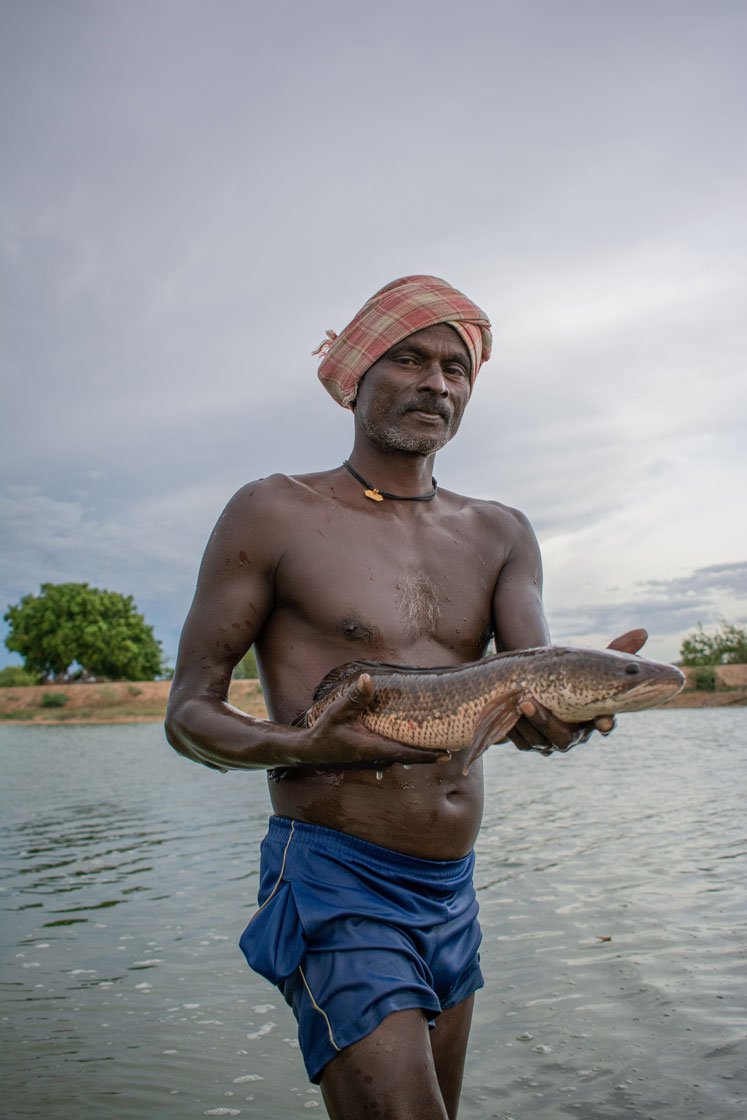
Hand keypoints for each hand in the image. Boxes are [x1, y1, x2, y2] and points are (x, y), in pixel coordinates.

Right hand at [301, 673, 450, 768]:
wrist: (311, 749)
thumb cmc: (324, 733)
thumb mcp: (337, 713)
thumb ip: (354, 698)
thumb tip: (369, 679)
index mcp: (373, 748)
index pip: (406, 753)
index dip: (426, 754)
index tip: (446, 753)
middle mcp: (378, 754)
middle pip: (410, 754)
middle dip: (431, 750)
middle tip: (455, 742)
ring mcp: (376, 754)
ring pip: (404, 752)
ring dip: (422, 747)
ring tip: (444, 738)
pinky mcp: (373, 750)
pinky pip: (396, 748)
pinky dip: (409, 743)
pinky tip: (417, 734)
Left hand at [508, 628, 648, 754]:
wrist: (537, 684)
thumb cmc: (568, 674)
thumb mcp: (588, 661)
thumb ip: (616, 649)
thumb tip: (643, 632)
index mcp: (593, 719)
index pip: (604, 724)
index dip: (604, 723)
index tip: (605, 720)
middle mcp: (573, 736)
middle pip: (562, 738)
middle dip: (545, 722)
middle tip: (529, 701)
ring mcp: (549, 742)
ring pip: (537, 740)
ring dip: (526, 723)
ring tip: (516, 701)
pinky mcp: (529, 742)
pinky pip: (520, 740)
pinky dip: (512, 729)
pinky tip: (505, 711)